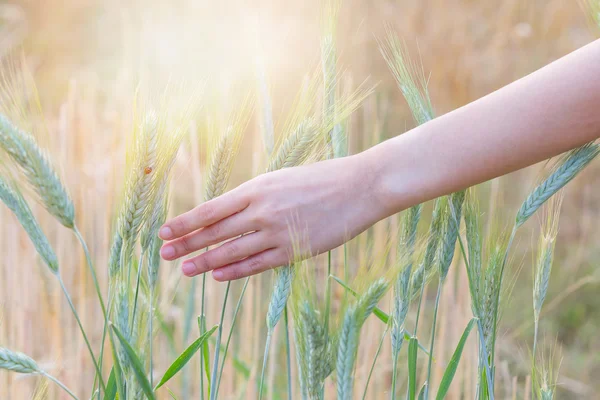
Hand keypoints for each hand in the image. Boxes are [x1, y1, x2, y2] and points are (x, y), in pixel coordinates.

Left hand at [159, 154, 385, 280]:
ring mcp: (277, 232)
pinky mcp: (294, 250)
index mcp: (257, 188)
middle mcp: (261, 210)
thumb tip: (227, 214)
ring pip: (231, 251)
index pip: (210, 210)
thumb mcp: (281, 179)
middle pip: (215, 232)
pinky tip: (218, 276)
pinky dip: (235, 271)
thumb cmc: (320, 178)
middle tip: (164, 255)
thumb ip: (254, 196)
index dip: (184, 223)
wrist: (359, 186)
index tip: (164, 232)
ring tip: (185, 269)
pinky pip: (257, 264)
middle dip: (186, 243)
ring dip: (205, 261)